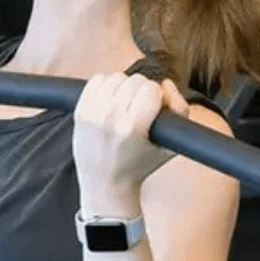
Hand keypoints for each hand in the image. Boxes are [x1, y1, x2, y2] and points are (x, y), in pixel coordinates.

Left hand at [73, 74, 189, 213]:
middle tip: (139, 109)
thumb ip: (179, 110)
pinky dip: (106, 86)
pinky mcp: (80, 111)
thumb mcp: (169, 145)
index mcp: (132, 127)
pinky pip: (97, 80)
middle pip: (134, 80)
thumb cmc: (140, 165)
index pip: (151, 88)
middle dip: (141, 91)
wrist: (105, 183)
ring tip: (124, 106)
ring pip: (116, 77)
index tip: (154, 109)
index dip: (157, 97)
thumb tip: (165, 83)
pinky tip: (110, 101)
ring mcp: (92, 114)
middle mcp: (109, 118)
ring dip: (123, 88)